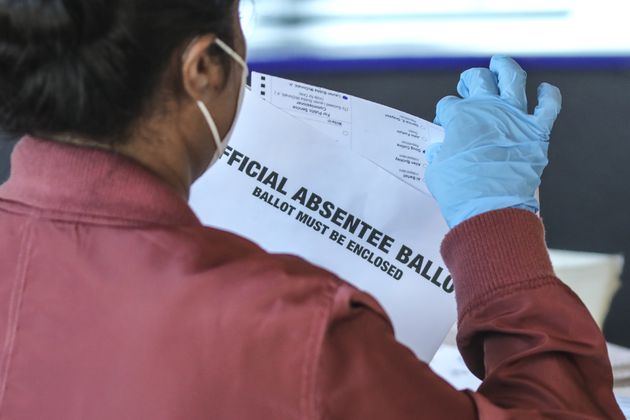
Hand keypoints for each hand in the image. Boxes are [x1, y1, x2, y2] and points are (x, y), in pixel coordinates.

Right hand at [425, 56, 561, 227]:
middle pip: (477, 80)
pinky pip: (549, 106)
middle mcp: (488, 109)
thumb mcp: (436, 170)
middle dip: (469, 80)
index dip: (445, 114)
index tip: (445, 124)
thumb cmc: (461, 192)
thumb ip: (439, 153)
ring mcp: (514, 117)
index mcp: (460, 117)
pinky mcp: (537, 131)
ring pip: (512, 79)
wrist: (490, 208)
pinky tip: (545, 91)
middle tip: (467, 85)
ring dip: (505, 68)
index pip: (449, 105)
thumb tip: (441, 151)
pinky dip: (549, 96)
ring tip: (500, 64)